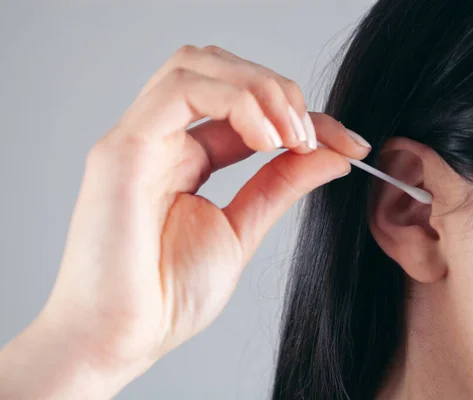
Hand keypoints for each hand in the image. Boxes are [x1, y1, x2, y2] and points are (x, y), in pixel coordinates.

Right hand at [0, 45, 370, 397]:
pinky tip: (265, 138)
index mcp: (185, 156)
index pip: (245, 107)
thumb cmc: (167, 295)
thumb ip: (281, 185)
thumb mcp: (242, 230)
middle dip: (277, 89)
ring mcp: (139, 138)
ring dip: (259, 88)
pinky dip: (234, 100)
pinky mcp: (122, 149)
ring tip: (291, 135)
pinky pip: (180, 91)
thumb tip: (333, 153)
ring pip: (198, 65)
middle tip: (312, 134)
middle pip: (220, 69)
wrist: (121, 340)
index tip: (347, 142)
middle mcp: (160, 138)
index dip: (299, 114)